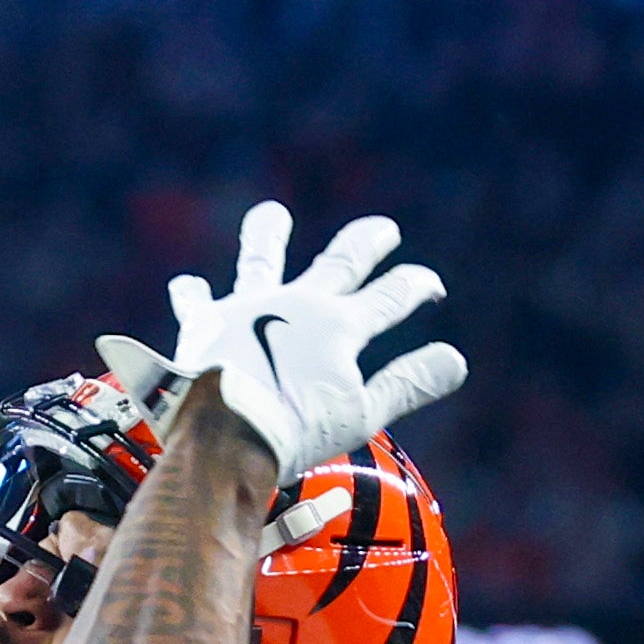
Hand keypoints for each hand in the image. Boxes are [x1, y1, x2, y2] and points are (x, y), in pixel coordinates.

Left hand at [102, 201, 466, 481]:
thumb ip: (408, 383)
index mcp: (339, 326)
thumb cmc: (292, 428)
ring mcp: (247, 308)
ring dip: (267, 235)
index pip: (390, 297)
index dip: (414, 287)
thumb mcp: (362, 413)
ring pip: (261, 261)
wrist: (219, 429)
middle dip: (365, 243)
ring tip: (270, 213)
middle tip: (383, 228)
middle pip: (338, 264)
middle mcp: (295, 304)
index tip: (429, 284)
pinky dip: (192, 295)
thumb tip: (456, 359)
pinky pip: (196, 303)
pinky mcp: (204, 324)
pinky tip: (187, 284)